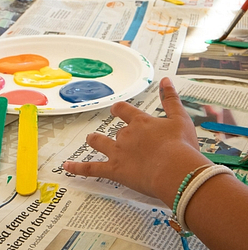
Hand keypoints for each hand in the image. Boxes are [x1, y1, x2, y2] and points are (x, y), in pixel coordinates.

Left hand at [64, 77, 210, 205]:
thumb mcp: (180, 119)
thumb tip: (165, 79)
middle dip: (113, 131)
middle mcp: (127, 134)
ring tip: (90, 139)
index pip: (124, 110)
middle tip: (115, 132)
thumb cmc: (182, 146)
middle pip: (114, 130)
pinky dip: (77, 168)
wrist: (176, 169)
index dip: (119, 110)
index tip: (116, 109)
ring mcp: (118, 152)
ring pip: (99, 143)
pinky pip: (91, 169)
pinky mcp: (114, 170)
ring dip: (94, 140)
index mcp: (141, 122)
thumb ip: (171, 99)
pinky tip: (66, 167)